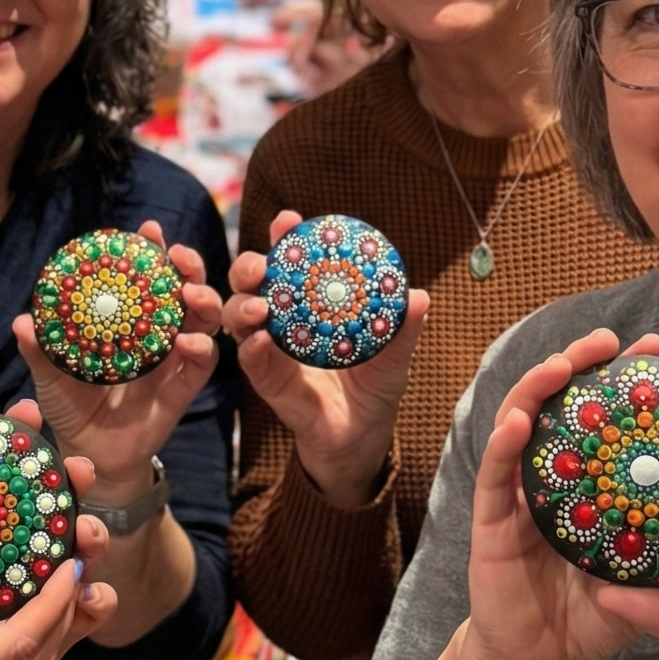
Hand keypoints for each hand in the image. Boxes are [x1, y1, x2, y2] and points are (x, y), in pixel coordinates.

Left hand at [13, 220, 221, 505]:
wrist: (88, 453)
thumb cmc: (70, 407)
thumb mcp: (50, 376)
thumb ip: (40, 349)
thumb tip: (22, 321)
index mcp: (128, 320)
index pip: (144, 277)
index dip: (150, 251)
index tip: (148, 230)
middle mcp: (156, 333)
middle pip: (184, 289)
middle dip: (188, 266)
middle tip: (179, 255)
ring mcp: (173, 360)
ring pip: (204, 320)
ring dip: (205, 300)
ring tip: (191, 292)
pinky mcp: (183, 389)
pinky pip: (202, 364)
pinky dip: (201, 348)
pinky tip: (187, 341)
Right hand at [224, 208, 431, 507]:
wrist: (363, 439)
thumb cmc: (374, 388)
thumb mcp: (394, 356)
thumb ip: (403, 328)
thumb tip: (418, 296)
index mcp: (310, 307)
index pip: (291, 265)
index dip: (285, 239)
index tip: (289, 220)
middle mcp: (283, 324)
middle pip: (252, 285)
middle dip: (249, 266)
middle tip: (263, 264)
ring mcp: (271, 353)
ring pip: (240, 320)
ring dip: (244, 307)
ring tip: (260, 305)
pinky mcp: (269, 385)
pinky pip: (252, 365)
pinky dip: (252, 351)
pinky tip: (259, 341)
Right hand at [455, 328, 658, 659]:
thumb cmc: (595, 617)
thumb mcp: (650, 593)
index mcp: (596, 486)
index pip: (616, 422)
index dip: (636, 386)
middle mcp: (556, 480)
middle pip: (570, 408)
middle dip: (588, 366)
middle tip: (614, 341)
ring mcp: (518, 498)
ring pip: (523, 426)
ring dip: (539, 388)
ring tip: (563, 365)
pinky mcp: (488, 524)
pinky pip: (493, 478)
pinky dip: (503, 446)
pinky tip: (518, 423)